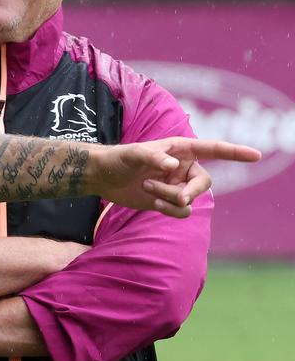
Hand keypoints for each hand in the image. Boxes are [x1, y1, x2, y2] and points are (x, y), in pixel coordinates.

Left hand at [91, 138, 261, 216]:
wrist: (104, 177)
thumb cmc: (118, 158)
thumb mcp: (132, 154)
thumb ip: (152, 156)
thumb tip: (173, 165)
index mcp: (181, 149)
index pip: (214, 149)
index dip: (235, 152)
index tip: (256, 155)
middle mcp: (184, 167)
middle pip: (205, 183)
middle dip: (191, 191)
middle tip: (178, 196)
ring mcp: (178, 185)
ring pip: (191, 199)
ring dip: (171, 198)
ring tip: (147, 188)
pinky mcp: (170, 201)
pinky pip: (182, 211)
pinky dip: (170, 209)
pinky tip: (153, 203)